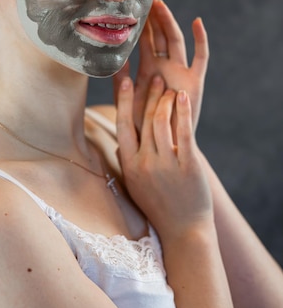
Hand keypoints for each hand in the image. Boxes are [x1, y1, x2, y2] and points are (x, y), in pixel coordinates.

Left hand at [113, 0, 208, 133]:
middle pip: (160, 34)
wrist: (164, 146)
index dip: (140, 22)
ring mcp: (181, 72)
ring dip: (169, 22)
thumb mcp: (127, 99)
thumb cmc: (143, 125)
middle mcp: (165, 66)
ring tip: (160, 4)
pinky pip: (200, 57)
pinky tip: (197, 22)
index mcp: (148, 69)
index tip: (132, 2)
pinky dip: (201, 40)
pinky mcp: (195, 81)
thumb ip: (120, 80)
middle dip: (154, 15)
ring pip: (175, 41)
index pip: (144, 40)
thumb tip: (109, 58)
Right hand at [116, 75, 212, 241]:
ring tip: (169, 88)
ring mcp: (166, 164)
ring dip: (164, 100)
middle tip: (153, 77)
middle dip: (148, 95)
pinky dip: (182, 112)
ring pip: (161, 122)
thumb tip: (119, 142)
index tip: (124, 79)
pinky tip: (182, 98)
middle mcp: (144, 163)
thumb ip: (127, 161)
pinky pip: (183, 133)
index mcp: (129, 165)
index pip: (122, 125)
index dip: (123, 100)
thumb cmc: (158, 205)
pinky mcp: (187, 165)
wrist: (183, 230)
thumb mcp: (135, 185)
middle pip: (143, 120)